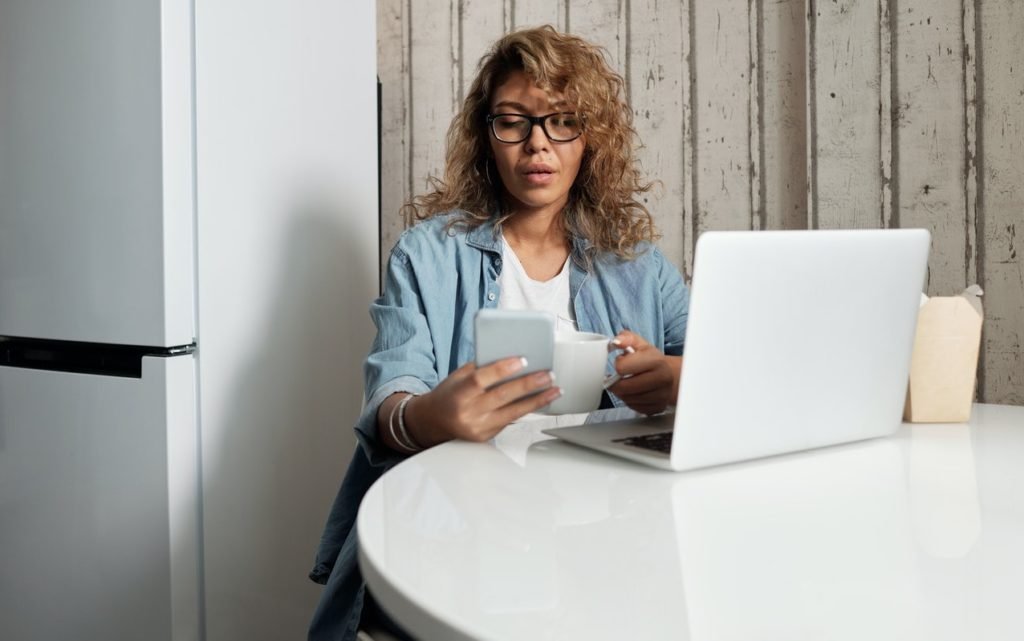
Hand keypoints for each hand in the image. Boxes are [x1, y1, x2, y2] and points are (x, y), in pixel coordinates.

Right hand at [381, 357, 561, 449]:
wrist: (433, 422)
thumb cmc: (449, 394)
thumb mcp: (458, 376)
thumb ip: (481, 368)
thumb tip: (511, 357)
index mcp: (458, 394)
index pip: (481, 379)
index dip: (502, 369)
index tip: (522, 360)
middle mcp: (467, 413)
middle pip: (502, 396)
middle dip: (529, 384)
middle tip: (548, 374)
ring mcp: (478, 428)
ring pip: (513, 413)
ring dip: (537, 400)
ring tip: (554, 389)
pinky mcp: (486, 437)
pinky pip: (510, 421)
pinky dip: (527, 409)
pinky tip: (541, 400)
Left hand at [606, 330, 681, 415]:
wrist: (669, 375)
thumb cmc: (651, 359)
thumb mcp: (640, 344)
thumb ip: (627, 338)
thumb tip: (617, 341)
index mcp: (656, 360)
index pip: (622, 368)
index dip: (618, 365)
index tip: (621, 363)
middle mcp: (661, 379)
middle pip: (624, 387)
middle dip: (615, 383)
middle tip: (616, 378)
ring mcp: (661, 395)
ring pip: (628, 399)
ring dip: (622, 393)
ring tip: (626, 383)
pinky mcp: (658, 407)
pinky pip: (634, 407)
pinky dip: (629, 401)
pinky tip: (633, 392)